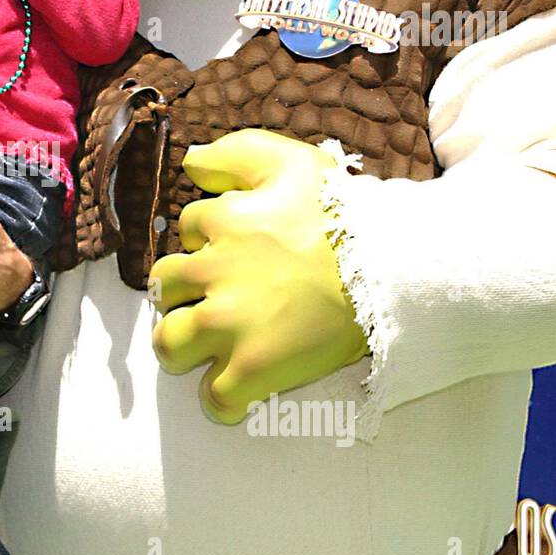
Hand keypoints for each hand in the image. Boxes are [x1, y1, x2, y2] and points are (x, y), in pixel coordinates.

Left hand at [148, 129, 368, 423]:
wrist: (393, 268)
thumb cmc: (347, 214)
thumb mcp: (293, 162)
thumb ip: (236, 153)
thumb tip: (190, 163)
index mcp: (222, 222)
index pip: (187, 227)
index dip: (205, 237)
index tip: (229, 250)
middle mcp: (214, 273)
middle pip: (162, 286)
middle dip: (178, 292)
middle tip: (207, 298)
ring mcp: (230, 324)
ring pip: (171, 343)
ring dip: (181, 347)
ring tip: (205, 347)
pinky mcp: (254, 369)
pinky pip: (216, 398)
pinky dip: (222, 401)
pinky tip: (236, 390)